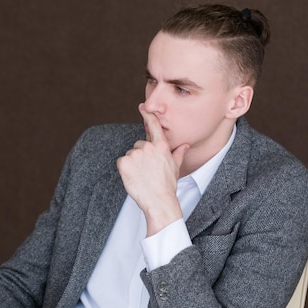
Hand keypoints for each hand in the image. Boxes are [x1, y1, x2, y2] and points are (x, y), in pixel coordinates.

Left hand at [116, 104, 188, 235]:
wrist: (158, 200)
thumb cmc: (167, 185)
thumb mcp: (175, 167)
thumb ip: (178, 154)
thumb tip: (185, 146)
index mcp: (161, 146)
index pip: (154, 126)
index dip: (147, 115)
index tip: (142, 107)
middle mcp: (148, 147)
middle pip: (139, 144)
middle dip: (141, 155)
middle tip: (147, 170)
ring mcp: (135, 153)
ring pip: (131, 154)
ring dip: (133, 163)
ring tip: (142, 175)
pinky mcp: (124, 162)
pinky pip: (122, 161)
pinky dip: (125, 169)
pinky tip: (133, 177)